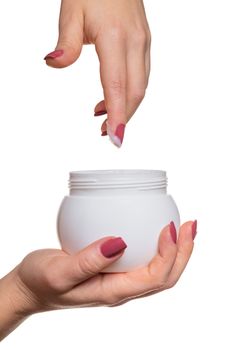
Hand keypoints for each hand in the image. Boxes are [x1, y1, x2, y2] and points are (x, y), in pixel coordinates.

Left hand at [44, 0, 150, 146]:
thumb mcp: (71, 10)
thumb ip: (65, 42)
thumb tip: (54, 63)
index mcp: (115, 37)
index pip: (117, 86)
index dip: (117, 115)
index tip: (114, 137)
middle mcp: (135, 43)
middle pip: (135, 92)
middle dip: (123, 118)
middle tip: (107, 133)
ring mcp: (143, 43)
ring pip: (141, 86)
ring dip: (126, 107)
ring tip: (106, 117)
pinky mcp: (145, 43)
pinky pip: (142, 75)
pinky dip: (129, 92)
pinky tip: (114, 96)